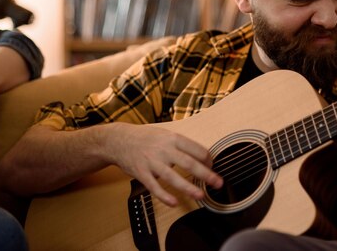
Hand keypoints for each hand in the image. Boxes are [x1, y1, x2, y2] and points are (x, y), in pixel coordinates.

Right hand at [105, 123, 222, 206]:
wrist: (118, 140)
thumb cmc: (146, 138)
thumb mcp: (165, 134)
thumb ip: (181, 144)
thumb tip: (203, 155)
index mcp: (173, 138)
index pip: (196, 149)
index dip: (208, 159)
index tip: (213, 166)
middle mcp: (164, 150)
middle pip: (189, 163)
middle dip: (206, 174)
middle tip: (218, 183)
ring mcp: (152, 162)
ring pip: (172, 177)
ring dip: (188, 187)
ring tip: (200, 195)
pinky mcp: (141, 173)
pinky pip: (154, 187)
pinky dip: (164, 196)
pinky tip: (174, 203)